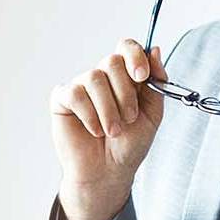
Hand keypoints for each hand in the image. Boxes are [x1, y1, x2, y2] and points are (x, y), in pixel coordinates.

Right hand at [49, 38, 168, 189]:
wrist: (109, 172)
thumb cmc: (129, 145)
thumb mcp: (153, 114)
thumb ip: (157, 83)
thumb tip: (156, 50)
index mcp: (125, 76)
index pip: (127, 47)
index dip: (135, 56)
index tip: (141, 77)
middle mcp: (102, 77)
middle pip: (112, 61)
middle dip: (125, 93)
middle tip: (129, 118)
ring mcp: (81, 87)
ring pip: (94, 78)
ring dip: (108, 109)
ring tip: (113, 131)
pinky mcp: (62, 100)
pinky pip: (74, 93)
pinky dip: (89, 114)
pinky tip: (94, 130)